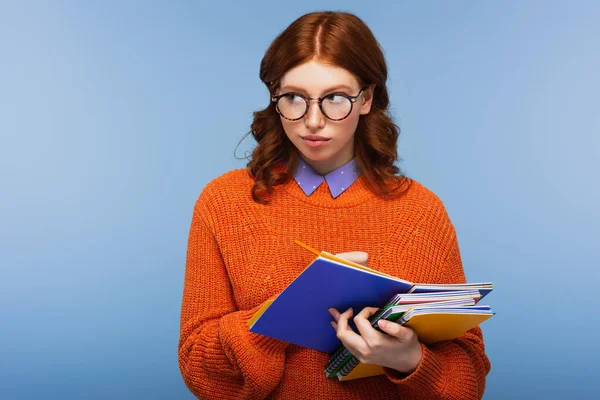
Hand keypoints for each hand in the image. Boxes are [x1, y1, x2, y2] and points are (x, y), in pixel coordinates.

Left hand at [331, 251, 421, 373]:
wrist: (408, 363)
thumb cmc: (408, 346)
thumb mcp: (407, 334)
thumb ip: (394, 327)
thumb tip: (381, 320)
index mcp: (375, 342)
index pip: (360, 321)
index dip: (365, 311)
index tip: (374, 310)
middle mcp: (364, 350)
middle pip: (343, 333)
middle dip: (342, 318)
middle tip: (347, 309)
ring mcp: (361, 356)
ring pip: (342, 339)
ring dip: (339, 325)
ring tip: (334, 313)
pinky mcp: (360, 358)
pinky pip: (346, 344)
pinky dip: (342, 333)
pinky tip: (338, 325)